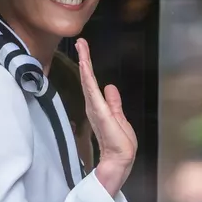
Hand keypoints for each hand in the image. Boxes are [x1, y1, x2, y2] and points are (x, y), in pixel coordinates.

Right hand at [75, 38, 136, 196]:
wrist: (120, 159)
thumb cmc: (120, 143)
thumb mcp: (119, 118)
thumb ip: (114, 103)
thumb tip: (109, 87)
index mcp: (99, 106)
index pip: (93, 83)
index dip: (89, 67)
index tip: (85, 51)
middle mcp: (94, 105)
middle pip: (88, 78)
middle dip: (85, 59)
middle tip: (80, 42)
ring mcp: (95, 107)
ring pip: (88, 80)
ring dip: (85, 62)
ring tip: (81, 46)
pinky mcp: (99, 110)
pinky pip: (92, 89)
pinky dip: (88, 76)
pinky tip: (85, 64)